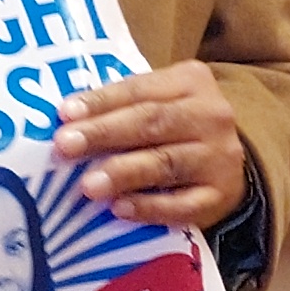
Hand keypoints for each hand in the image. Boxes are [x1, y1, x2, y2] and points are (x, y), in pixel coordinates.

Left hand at [52, 61, 256, 227]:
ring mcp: (219, 157)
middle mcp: (210, 115)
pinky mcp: (220, 196)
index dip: (100, 102)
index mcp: (190, 81)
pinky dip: (149, 207)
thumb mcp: (157, 105)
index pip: (139, 89)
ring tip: (88, 185)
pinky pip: (182, 204)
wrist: (224, 170)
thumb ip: (120, 108)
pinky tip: (120, 209)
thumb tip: (66, 123)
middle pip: (152, 122)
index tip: (64, 114)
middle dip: (104, 133)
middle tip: (65, 146)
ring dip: (123, 173)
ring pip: (166, 162)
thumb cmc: (174, 131)